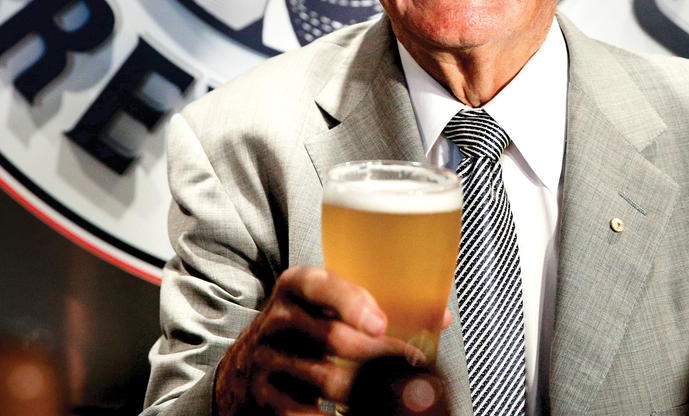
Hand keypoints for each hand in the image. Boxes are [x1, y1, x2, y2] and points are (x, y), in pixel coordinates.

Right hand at [213, 266, 426, 414]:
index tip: (380, 323)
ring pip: (324, 379)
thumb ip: (373, 306)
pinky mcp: (264, 396)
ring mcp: (267, 359)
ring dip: (362, 390)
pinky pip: (302, 412)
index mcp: (296, 286)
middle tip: (406, 365)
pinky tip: (352, 413)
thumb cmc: (305, 329)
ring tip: (386, 393)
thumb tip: (441, 318)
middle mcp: (278, 319)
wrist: (247, 366)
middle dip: (375, 354)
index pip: (320, 286)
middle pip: (332, 337)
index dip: (351, 302)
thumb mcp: (325, 306)